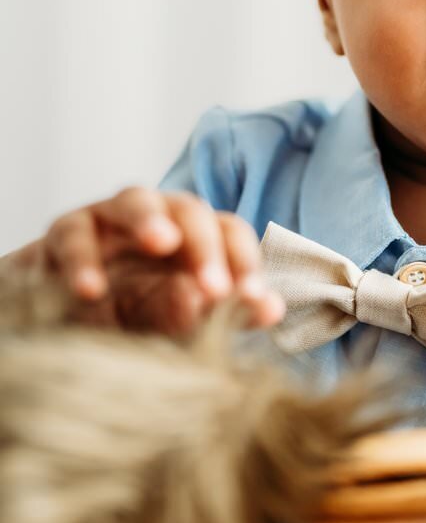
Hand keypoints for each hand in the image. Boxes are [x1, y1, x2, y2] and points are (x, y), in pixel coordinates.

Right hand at [18, 188, 285, 335]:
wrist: (60, 320)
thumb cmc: (128, 315)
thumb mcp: (174, 322)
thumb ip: (217, 316)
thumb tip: (269, 308)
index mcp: (193, 237)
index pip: (230, 232)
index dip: (245, 260)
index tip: (253, 298)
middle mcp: (157, 217)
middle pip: (190, 210)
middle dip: (205, 246)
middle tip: (215, 288)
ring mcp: (109, 219)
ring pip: (135, 200)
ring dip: (150, 218)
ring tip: (162, 241)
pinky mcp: (64, 232)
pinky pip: (74, 233)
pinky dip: (83, 258)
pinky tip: (90, 289)